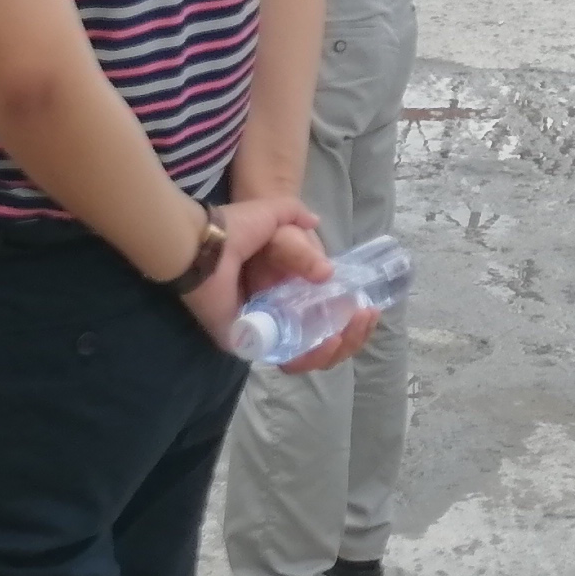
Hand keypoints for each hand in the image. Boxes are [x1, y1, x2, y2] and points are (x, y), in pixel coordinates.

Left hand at [181, 196, 371, 375]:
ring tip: (347, 330)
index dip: (348, 316)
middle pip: (320, 339)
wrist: (207, 242)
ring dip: (335, 347)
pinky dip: (310, 356)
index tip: (368, 307)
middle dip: (350, 334)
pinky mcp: (248, 342)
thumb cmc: (237, 228)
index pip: (322, 315)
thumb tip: (322, 253)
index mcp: (283, 289)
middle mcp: (276, 313)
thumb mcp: (279, 218)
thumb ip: (298, 222)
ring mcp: (263, 330)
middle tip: (363, 317)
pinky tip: (331, 339)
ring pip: (306, 353)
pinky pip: (283, 357)